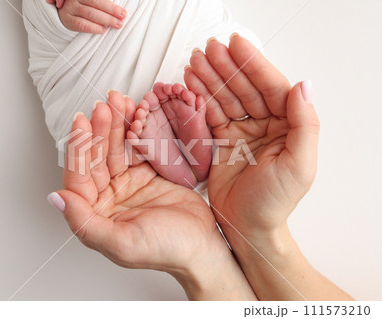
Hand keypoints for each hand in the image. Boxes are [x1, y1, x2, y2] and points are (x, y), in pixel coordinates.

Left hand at [48, 91, 255, 299]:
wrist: (201, 245)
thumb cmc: (165, 250)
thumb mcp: (122, 243)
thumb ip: (85, 224)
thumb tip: (55, 198)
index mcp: (94, 214)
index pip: (79, 177)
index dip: (79, 148)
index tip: (82, 122)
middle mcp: (106, 196)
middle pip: (96, 157)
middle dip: (99, 130)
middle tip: (104, 105)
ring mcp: (126, 183)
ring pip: (116, 148)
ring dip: (116, 125)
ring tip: (119, 101)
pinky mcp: (145, 173)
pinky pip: (137, 147)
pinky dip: (136, 130)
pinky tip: (134, 113)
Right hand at [50, 0, 126, 33]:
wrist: (64, 13)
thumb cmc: (82, 6)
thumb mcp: (90, 3)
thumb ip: (100, 3)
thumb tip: (117, 11)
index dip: (111, 6)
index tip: (123, 13)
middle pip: (95, 4)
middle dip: (111, 12)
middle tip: (122, 20)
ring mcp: (70, 8)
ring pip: (90, 14)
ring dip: (106, 20)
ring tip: (116, 24)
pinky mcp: (68, 20)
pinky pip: (81, 25)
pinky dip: (94, 28)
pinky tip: (103, 30)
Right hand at [185, 36, 353, 300]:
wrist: (247, 227)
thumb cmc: (274, 202)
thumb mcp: (299, 166)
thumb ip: (304, 125)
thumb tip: (303, 85)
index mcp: (287, 126)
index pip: (270, 87)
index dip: (253, 64)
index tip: (235, 44)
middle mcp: (265, 124)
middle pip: (244, 87)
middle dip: (226, 67)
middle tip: (207, 49)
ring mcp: (241, 131)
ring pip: (225, 97)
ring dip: (210, 78)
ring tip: (195, 61)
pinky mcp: (222, 140)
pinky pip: (211, 114)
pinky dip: (200, 98)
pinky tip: (191, 82)